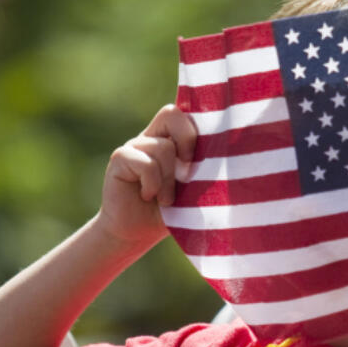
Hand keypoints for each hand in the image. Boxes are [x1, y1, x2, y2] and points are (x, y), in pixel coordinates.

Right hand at [96, 103, 196, 247]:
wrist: (136, 233)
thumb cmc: (172, 213)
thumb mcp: (195, 190)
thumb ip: (205, 170)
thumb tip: (227, 159)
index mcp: (173, 140)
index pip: (186, 114)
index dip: (197, 129)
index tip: (204, 159)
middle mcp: (152, 137)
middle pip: (171, 113)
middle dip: (187, 141)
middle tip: (188, 174)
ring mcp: (135, 146)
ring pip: (163, 147)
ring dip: (169, 180)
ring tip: (166, 200)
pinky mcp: (120, 158)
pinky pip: (145, 163)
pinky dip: (153, 184)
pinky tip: (148, 196)